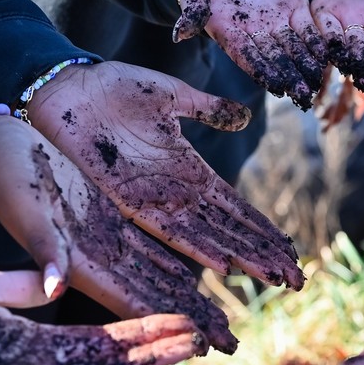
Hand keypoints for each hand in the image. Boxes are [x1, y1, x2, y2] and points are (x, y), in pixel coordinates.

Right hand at [0, 114, 238, 350]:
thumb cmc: (6, 179)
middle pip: (153, 297)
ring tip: (222, 319)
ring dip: (188, 297)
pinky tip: (199, 276)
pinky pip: (147, 247)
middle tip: (232, 345)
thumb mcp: (28, 213)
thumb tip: (56, 287)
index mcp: (79, 264)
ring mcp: (102, 241)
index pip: (132, 304)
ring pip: (156, 275)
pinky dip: (173, 262)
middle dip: (190, 321)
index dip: (167, 325)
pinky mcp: (105, 219)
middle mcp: (95, 261)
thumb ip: (45, 249)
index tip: (202, 347)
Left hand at [31, 63, 303, 288]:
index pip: (234, 208)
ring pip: (206, 238)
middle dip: (261, 255)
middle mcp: (174, 192)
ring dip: (240, 258)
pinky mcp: (127, 199)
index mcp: (187, 169)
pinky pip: (168, 230)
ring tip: (271, 278)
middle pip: (227, 232)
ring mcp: (153, 198)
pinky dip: (198, 248)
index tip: (289, 250)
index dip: (261, 229)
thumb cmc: (114, 87)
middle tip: (294, 279)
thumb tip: (244, 115)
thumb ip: (208, 109)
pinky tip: (223, 266)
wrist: (68, 86)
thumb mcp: (173, 96)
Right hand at [172, 0, 324, 109]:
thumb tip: (179, 34)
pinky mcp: (293, 4)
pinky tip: (330, 52)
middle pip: (274, 58)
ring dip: (307, 63)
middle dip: (289, 75)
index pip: (247, 56)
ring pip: (294, 46)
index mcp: (229, 32)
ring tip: (320, 79)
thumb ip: (191, 7)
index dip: (262, 71)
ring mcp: (276, 20)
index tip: (276, 87)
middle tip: (304, 94)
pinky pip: (309, 25)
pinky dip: (318, 39)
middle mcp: (254, 32)